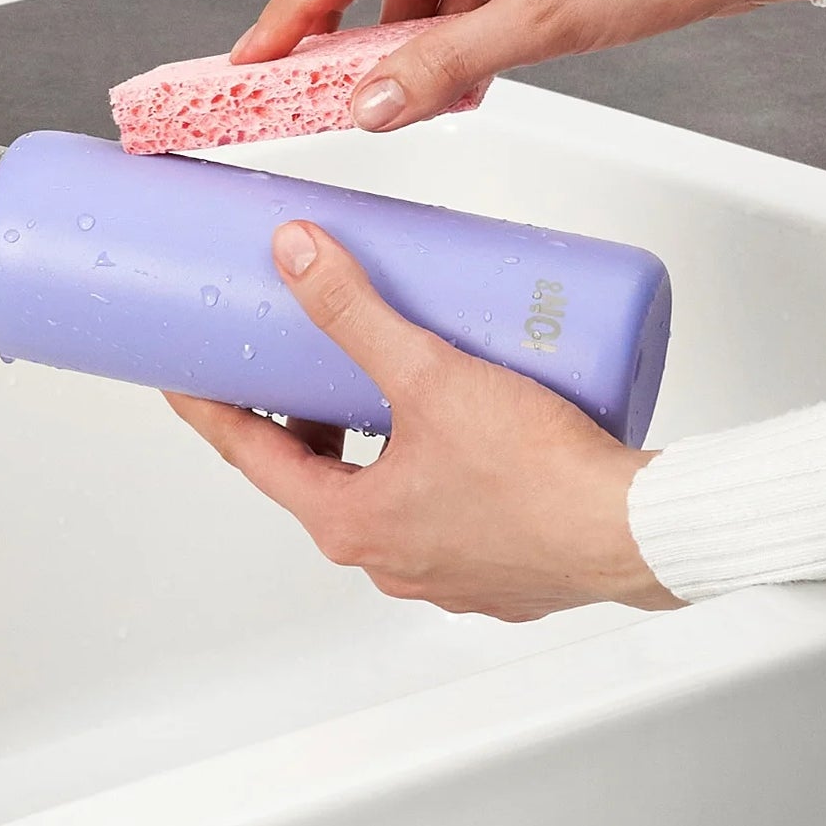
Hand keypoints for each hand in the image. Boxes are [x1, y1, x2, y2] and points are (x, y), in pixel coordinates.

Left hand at [167, 221, 680, 619]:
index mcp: (353, 526)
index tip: (182, 377)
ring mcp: (443, 570)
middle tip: (291, 358)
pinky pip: (438, 505)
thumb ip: (357, 311)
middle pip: (315, 473)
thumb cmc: (543, 477)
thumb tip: (297, 255)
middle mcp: (389, 559)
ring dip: (367, 437)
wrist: (643, 532)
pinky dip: (425, 461)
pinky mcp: (496, 563)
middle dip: (299, 412)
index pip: (251, 456)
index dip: (211, 408)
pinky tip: (455, 423)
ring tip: (381, 376)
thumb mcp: (429, 376)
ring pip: (380, 490)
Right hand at [232, 0, 825, 131]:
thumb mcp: (541, 24)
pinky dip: (455, 21)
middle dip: (347, 20)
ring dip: (413, 29)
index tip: (256, 51)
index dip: (297, 4)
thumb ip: (444, 66)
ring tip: (416, 88)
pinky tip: (463, 68)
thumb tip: (369, 104)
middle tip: (307, 76)